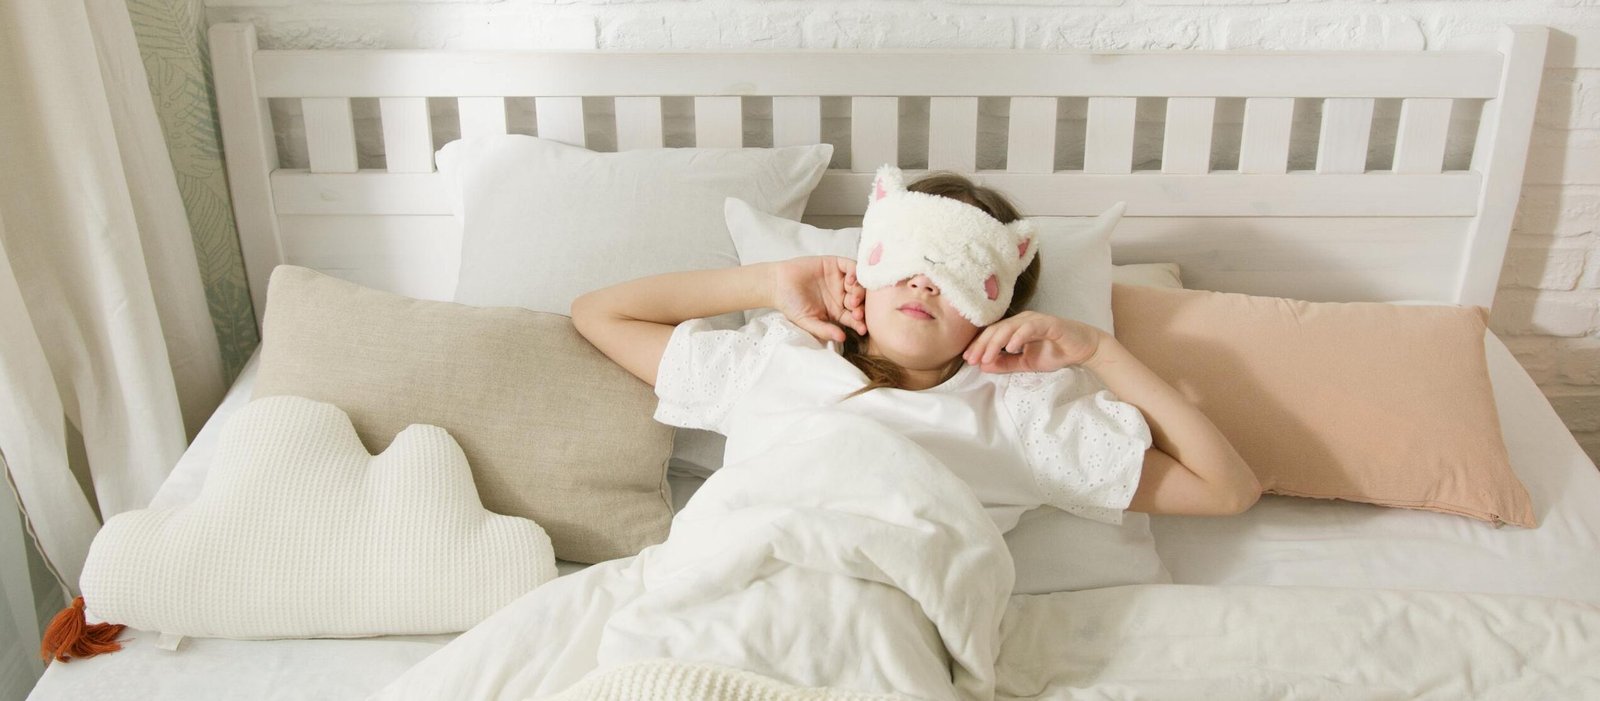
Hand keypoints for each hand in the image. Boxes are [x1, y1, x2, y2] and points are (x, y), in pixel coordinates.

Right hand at [770, 256, 867, 343]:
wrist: (777, 284)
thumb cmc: (790, 305)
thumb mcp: (807, 321)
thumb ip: (824, 330)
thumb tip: (842, 338)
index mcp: (837, 310)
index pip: (854, 318)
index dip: (859, 323)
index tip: (863, 329)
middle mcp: (841, 295)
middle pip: (860, 301)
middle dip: (861, 307)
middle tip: (857, 312)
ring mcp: (840, 279)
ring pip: (858, 284)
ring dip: (860, 291)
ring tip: (854, 298)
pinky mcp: (835, 264)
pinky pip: (850, 267)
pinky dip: (855, 273)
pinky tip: (851, 280)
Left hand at [962, 311, 1102, 373]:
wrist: (1083, 349)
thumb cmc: (1055, 353)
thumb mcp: (1025, 363)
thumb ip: (1005, 364)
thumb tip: (983, 366)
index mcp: (1015, 327)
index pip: (992, 334)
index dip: (978, 346)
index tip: (967, 360)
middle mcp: (1022, 320)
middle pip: (996, 329)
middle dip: (981, 345)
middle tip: (971, 360)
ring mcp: (1035, 320)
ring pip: (1009, 327)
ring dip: (995, 343)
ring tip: (986, 357)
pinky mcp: (1049, 323)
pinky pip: (1030, 327)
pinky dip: (1018, 337)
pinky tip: (1010, 348)